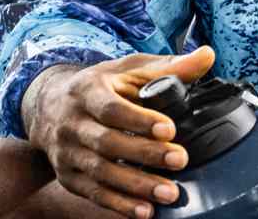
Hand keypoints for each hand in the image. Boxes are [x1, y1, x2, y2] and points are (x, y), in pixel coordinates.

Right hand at [24, 46, 214, 218]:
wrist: (50, 106)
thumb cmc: (101, 85)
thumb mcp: (129, 70)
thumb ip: (169, 66)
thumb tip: (208, 55)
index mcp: (87, 91)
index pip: (111, 108)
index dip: (139, 120)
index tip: (169, 129)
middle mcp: (72, 122)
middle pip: (107, 143)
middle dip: (144, 154)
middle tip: (180, 160)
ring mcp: (67, 152)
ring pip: (100, 172)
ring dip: (136, 186)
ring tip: (169, 193)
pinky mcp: (68, 176)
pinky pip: (93, 193)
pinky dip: (119, 204)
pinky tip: (145, 211)